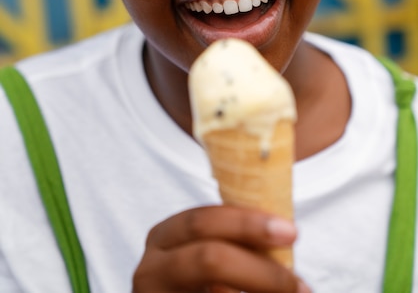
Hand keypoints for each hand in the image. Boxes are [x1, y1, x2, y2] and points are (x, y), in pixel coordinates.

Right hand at [132, 205, 310, 291]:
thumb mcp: (205, 252)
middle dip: (260, 268)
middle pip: (208, 258)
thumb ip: (233, 241)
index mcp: (164, 237)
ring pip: (215, 289)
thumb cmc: (199, 280)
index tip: (291, 232)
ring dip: (261, 289)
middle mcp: (152, 269)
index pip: (204, 219)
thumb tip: (286, 233)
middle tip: (300, 283)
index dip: (248, 223)